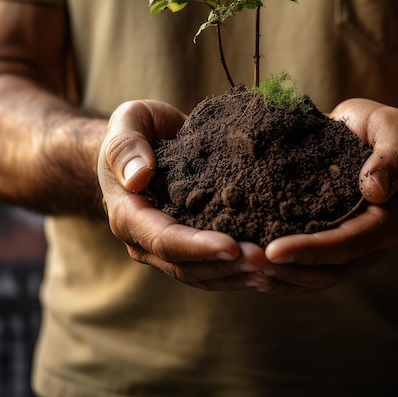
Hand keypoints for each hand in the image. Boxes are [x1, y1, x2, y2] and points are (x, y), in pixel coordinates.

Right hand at [98, 99, 269, 289]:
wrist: (144, 142)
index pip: (163, 239)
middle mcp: (144, 240)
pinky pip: (210, 268)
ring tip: (271, 268)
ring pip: (201, 274)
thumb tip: (138, 177)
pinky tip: (266, 268)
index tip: (232, 246)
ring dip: (235, 275)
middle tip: (265, 260)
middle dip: (225, 266)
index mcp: (128, 214)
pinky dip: (236, 271)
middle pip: (186, 265)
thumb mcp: (128, 122)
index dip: (197, 246)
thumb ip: (126, 147)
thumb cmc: (136, 128)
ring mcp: (166, 248)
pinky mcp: (188, 246)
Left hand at [248, 99, 397, 295]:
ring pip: (316, 277)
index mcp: (387, 220)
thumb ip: (392, 157)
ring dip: (281, 278)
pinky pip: (308, 269)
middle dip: (288, 271)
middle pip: (329, 270)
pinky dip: (282, 274)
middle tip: (248, 262)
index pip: (348, 244)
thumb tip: (375, 191)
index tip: (273, 251)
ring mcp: (352, 248)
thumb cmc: (383, 128)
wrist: (373, 135)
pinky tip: (253, 271)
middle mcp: (371, 242)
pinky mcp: (331, 242)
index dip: (311, 251)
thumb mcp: (393, 128)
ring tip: (245, 270)